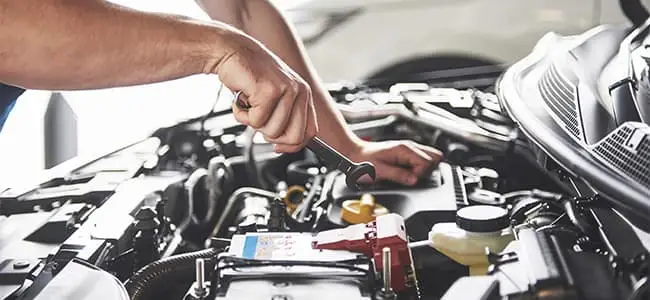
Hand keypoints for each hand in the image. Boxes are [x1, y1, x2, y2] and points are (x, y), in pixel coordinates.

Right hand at [215, 32, 317, 152]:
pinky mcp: (269, 90)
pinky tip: (241, 97)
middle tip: (259, 118)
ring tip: (249, 103)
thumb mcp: (274, 98)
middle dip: (271, 135)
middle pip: (294, 137)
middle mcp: (299, 90)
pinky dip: (242, 114)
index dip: (292, 144)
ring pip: (272, 131)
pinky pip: (256, 121)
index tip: (277, 145)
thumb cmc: (250, 76)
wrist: (230, 51)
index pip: (310, 133)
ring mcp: (286, 89)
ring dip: (253, 122)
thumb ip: (284, 119)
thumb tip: (285, 147)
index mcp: (304, 93)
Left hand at [347, 140, 442, 185]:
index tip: (410, 179)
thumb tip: (414, 180)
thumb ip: (399, 175)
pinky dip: (419, 168)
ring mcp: (408, 149)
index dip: (420, 174)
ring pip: (430, 158)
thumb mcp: (380, 171)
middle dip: (425, 171)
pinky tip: (408, 172)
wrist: (354, 154)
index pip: (427, 162)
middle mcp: (408, 147)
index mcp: (404, 149)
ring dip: (423, 169)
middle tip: (410, 177)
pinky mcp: (405, 154)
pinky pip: (421, 159)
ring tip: (408, 175)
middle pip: (433, 158)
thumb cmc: (363, 161)